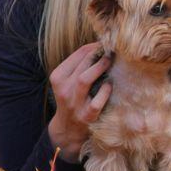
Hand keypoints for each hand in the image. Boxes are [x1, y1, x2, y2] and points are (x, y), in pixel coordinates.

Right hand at [47, 43, 111, 162]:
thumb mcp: (68, 80)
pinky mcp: (86, 115)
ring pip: (84, 80)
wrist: (67, 128)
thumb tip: (101, 46)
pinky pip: (96, 102)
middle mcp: (64, 89)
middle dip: (98, 54)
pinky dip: (105, 92)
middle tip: (113, 49)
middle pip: (82, 65)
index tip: (105, 43)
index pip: (76, 55)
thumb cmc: (73, 97)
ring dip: (100, 67)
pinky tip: (110, 85)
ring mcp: (75, 103)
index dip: (93, 46)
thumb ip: (80, 65)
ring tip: (111, 60)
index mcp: (58, 77)